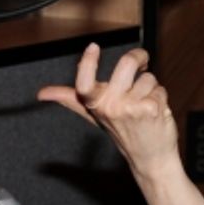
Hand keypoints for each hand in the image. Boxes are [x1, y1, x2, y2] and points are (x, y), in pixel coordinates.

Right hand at [37, 43, 177, 178]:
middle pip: (127, 62)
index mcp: (95, 104)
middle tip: (143, 62)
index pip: (84, 84)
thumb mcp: (95, 115)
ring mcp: (131, 108)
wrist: (150, 158)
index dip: (87, 64)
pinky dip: (160, 98)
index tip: (93, 46)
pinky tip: (154, 113)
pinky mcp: (150, 109)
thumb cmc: (123, 132)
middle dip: (140, 57)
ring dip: (151, 88)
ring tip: (144, 106)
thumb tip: (43, 93)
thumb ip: (71, 99)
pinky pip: (159, 89)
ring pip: (148, 77)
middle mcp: (110, 107)